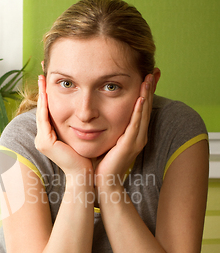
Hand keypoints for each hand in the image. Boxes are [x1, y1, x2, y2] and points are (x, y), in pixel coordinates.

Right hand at [35, 75, 92, 175]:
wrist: (84, 175)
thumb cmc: (86, 157)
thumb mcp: (79, 136)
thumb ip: (76, 125)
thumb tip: (82, 112)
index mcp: (48, 138)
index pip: (47, 112)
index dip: (47, 96)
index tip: (49, 81)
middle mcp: (41, 139)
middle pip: (41, 110)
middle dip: (42, 91)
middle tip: (42, 74)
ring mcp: (41, 141)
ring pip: (41, 112)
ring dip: (42, 94)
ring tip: (43, 79)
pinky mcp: (45, 143)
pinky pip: (45, 119)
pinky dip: (46, 104)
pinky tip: (47, 92)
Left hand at [94, 73, 154, 187]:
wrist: (102, 182)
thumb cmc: (102, 162)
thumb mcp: (107, 138)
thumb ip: (108, 126)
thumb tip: (100, 113)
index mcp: (133, 133)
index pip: (141, 108)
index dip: (145, 91)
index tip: (146, 75)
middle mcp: (138, 135)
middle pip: (146, 107)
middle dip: (150, 88)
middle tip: (153, 71)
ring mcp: (136, 140)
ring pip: (142, 113)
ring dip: (146, 95)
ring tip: (148, 78)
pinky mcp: (130, 145)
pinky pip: (135, 125)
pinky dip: (138, 111)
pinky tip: (140, 99)